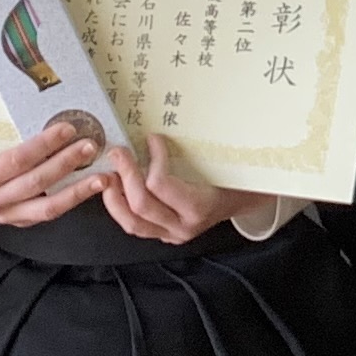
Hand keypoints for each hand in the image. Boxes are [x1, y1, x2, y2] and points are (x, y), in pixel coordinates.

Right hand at [0, 114, 107, 226]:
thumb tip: (33, 105)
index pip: (16, 160)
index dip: (44, 145)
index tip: (67, 129)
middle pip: (36, 183)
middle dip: (66, 164)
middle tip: (90, 146)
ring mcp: (7, 216)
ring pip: (47, 207)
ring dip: (78, 191)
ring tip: (101, 177)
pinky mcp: (19, 223)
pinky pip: (47, 213)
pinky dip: (70, 201)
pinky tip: (88, 188)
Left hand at [98, 129, 267, 244]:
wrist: (245, 199)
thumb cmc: (235, 176)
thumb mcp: (222, 161)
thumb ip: (193, 148)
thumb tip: (169, 120)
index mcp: (199, 207)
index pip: (161, 185)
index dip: (152, 158)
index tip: (152, 139)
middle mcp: (183, 226)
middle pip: (141, 206)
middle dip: (125, 175)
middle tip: (119, 152)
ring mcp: (171, 234)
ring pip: (131, 222)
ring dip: (114, 197)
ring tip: (110, 173)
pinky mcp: (163, 234)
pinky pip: (134, 225)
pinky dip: (120, 207)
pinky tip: (116, 188)